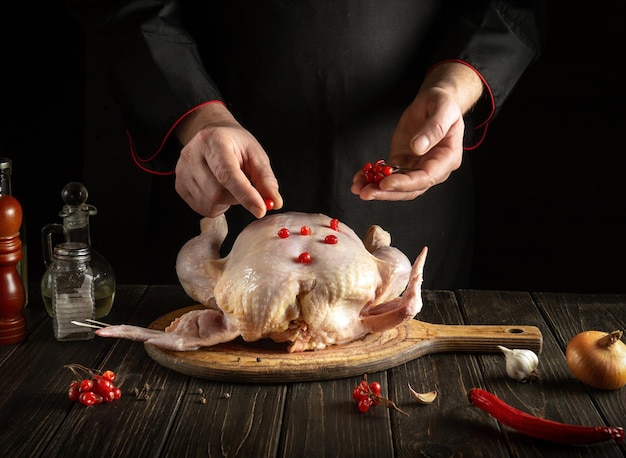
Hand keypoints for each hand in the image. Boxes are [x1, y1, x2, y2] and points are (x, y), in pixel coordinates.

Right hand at [174, 102, 282, 217]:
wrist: (211, 135)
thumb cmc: (236, 145)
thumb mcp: (255, 154)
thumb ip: (265, 179)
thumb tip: (274, 202)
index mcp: (214, 141)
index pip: (228, 173)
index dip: (245, 194)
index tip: (261, 210)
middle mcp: (192, 154)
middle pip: (216, 193)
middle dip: (237, 198)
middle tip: (245, 187)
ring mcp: (182, 170)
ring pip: (209, 203)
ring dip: (227, 202)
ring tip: (230, 186)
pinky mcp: (179, 185)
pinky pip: (202, 208)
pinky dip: (216, 206)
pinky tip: (219, 190)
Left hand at [351, 62, 482, 200]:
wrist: (434, 102)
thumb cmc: (443, 104)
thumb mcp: (443, 110)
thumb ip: (433, 130)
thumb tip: (417, 148)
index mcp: (447, 158)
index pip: (426, 178)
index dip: (405, 183)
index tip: (385, 183)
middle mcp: (432, 168)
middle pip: (409, 189)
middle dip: (387, 192)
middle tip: (366, 192)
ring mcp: (416, 167)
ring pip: (397, 186)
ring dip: (377, 189)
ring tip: (358, 188)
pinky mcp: (402, 162)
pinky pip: (387, 175)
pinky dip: (372, 178)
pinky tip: (359, 179)